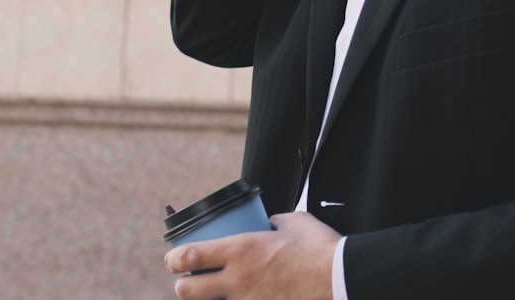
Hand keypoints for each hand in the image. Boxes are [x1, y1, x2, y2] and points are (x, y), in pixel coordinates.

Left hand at [164, 211, 340, 299]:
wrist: (342, 280)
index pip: (189, 256)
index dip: (172, 259)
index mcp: (241, 250)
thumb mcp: (294, 223)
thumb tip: (269, 223)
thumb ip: (275, 222)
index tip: (173, 258)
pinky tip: (249, 298)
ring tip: (219, 293)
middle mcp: (238, 280)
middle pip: (187, 291)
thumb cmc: (321, 250)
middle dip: (183, 286)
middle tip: (190, 281)